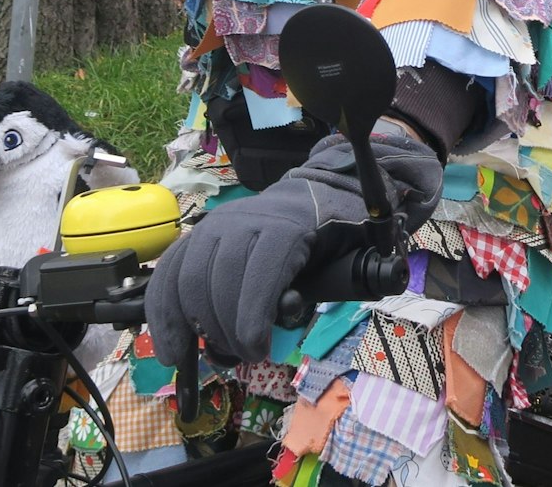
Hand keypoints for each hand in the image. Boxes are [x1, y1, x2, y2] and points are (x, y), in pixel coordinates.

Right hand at [145, 131, 441, 366]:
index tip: (257, 351)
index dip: (252, 317)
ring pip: (189, 282)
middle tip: (246, 356)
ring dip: (198, 327)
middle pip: (219, 282)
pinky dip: (164, 315)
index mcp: (284, 226)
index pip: (259, 272)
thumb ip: (369, 262)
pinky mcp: (196, 241)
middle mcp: (241, 222)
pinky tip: (172, 350)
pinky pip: (168, 277)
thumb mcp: (359, 241)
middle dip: (228, 329)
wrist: (309, 195)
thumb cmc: (334, 227)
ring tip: (219, 353)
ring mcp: (213, 229)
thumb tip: (387, 275)